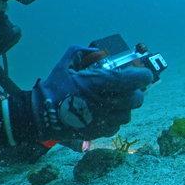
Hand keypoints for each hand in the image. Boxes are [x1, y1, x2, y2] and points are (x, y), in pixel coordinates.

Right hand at [32, 45, 152, 141]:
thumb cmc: (54, 86)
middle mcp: (106, 103)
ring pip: (128, 114)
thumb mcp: (67, 61)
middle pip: (137, 99)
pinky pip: (117, 127)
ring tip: (115, 101)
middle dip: (136, 92)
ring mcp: (104, 120)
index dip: (143, 76)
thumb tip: (100, 51)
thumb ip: (85, 51)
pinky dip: (114, 120)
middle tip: (129, 88)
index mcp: (101, 83)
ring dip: (125, 107)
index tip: (143, 74)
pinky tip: (105, 113)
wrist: (40, 115)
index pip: (135, 80)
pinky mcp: (99, 132)